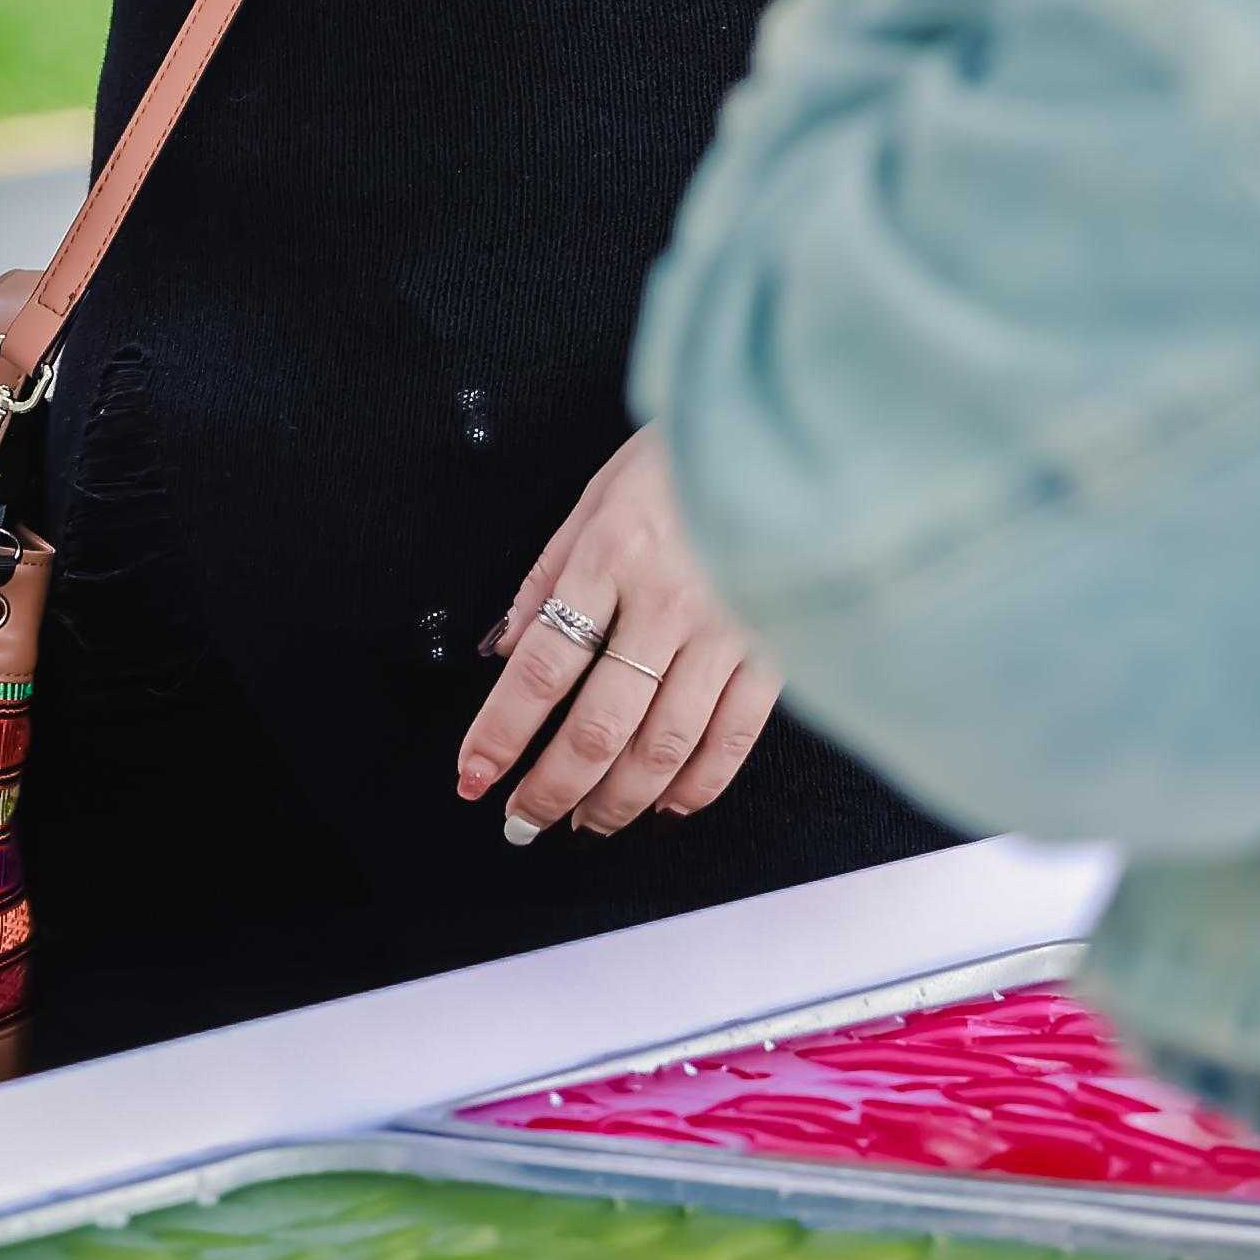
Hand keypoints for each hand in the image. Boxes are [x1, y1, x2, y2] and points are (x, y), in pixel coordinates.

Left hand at [457, 429, 781, 842]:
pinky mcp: (775, 650)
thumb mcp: (596, 495)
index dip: (502, 732)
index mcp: (611, 556)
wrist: (785, 436)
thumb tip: (504, 650)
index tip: (474, 775)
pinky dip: (697, 785)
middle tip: (523, 823)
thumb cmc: (685, 460)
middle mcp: (667, 602)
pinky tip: (666, 805)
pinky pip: (733, 737)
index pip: (543, 666)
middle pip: (600, 724)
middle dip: (553, 788)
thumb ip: (548, 576)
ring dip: (617, 801)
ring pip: (663, 746)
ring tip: (586, 823)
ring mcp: (727, 632)